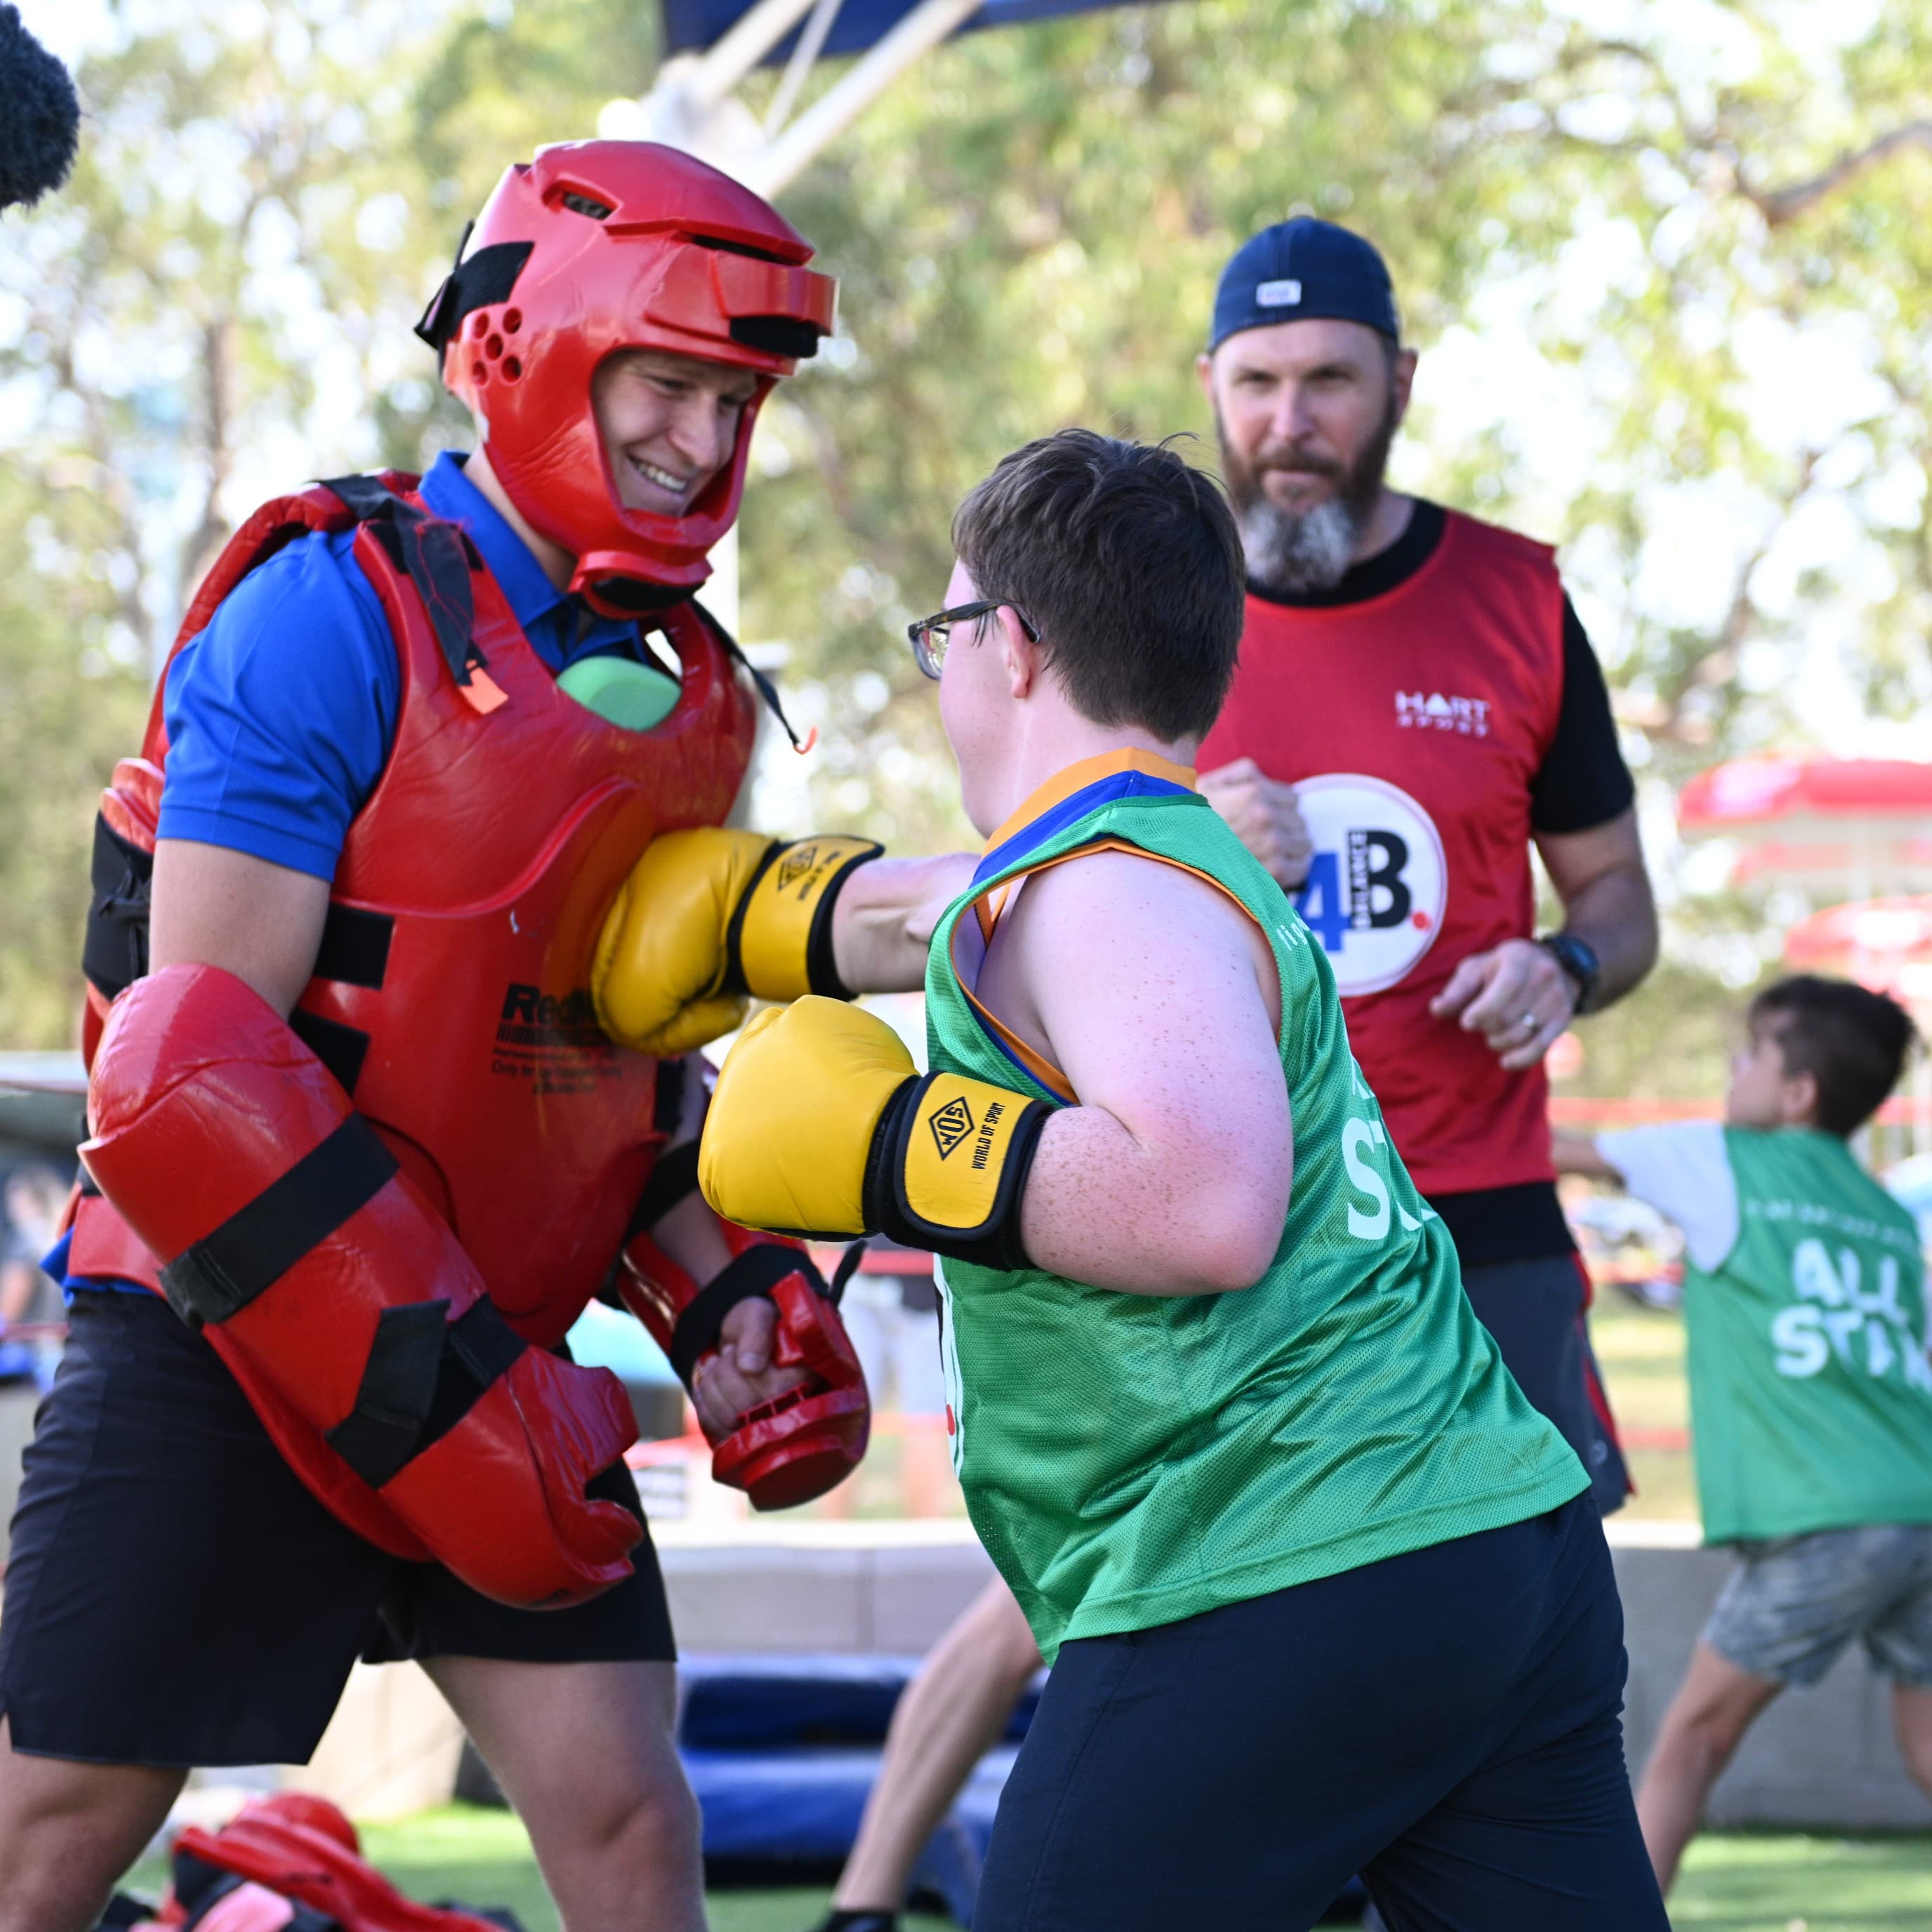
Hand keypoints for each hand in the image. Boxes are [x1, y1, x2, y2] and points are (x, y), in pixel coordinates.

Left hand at [690, 1296, 811, 1439]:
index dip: (739, 1369)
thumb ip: (756, 1334)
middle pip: (747, 1408)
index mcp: (805, 1376)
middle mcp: (793, 1406)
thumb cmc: (754, 1324)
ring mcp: (770, 1425)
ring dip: (711, 1388)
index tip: (732, 1348)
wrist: (742, 1337)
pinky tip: (706, 1385)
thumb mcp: (756, 1316)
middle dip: (722, 1376)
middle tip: (721, 1355)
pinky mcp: (746, 1434)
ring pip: (729, 1422)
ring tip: (713, 1366)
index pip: (771, 1390)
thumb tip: (749, 1367)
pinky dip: (704, 1405)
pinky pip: (718, 1431)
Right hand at [1198, 758, 1312, 889]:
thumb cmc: (1189, 824)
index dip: (1279, 808)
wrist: (1174, 861)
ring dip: (1291, 848)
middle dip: (1286, 828)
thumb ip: (1239, 774)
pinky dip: (1293, 868)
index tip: (1266, 819)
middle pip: (1299, 821)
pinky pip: (1301, 867)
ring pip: (1304, 843)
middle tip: (1266, 839)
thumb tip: (1263, 780)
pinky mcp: (1273, 872)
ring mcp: (1271, 844)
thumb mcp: (1209, 786)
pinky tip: (1276, 868)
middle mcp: (1266, 816)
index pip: (1292, 798)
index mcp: (1253, 791)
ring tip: (1270, 854)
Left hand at [1428, 938, 1576, 1071]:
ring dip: (1498, 1041)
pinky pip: (1541, 1047)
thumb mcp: (1476, 968)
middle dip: (1486, 1027)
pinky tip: (1505, 1061)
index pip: (1504, 990)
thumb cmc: (1501, 968)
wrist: (1552, 964)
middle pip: (1508, 1017)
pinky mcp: (1563, 1019)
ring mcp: (1557, 998)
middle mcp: (1543, 975)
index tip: (1466, 1022)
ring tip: (1492, 1034)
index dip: (1481, 1012)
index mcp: (1519, 957)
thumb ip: (1457, 989)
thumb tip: (1436, 1009)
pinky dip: (1520, 1059)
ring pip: (1521, 1034)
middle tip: (1478, 1025)